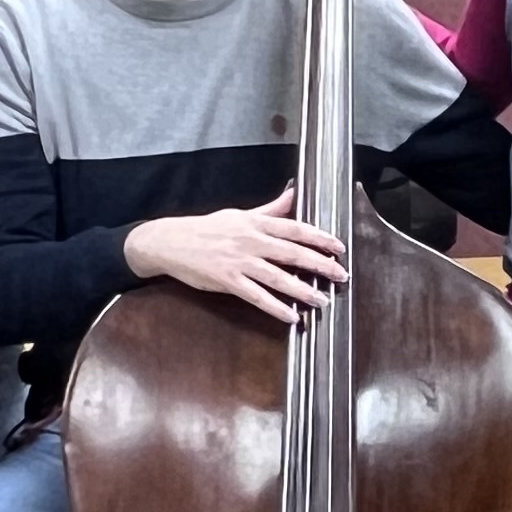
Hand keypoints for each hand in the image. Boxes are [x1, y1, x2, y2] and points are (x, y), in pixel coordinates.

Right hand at [125, 188, 347, 319]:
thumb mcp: (239, 214)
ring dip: (303, 290)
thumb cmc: (207, 228)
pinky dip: (276, 308)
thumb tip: (293, 194)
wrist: (170, 241)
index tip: (339, 247)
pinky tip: (292, 317)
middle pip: (293, 253)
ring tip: (322, 301)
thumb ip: (270, 209)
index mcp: (256, 223)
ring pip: (278, 277)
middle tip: (341, 276)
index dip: (320, 238)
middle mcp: (251, 240)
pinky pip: (257, 297)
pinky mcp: (228, 281)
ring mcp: (240, 261)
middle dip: (320, 265)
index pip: (296, 228)